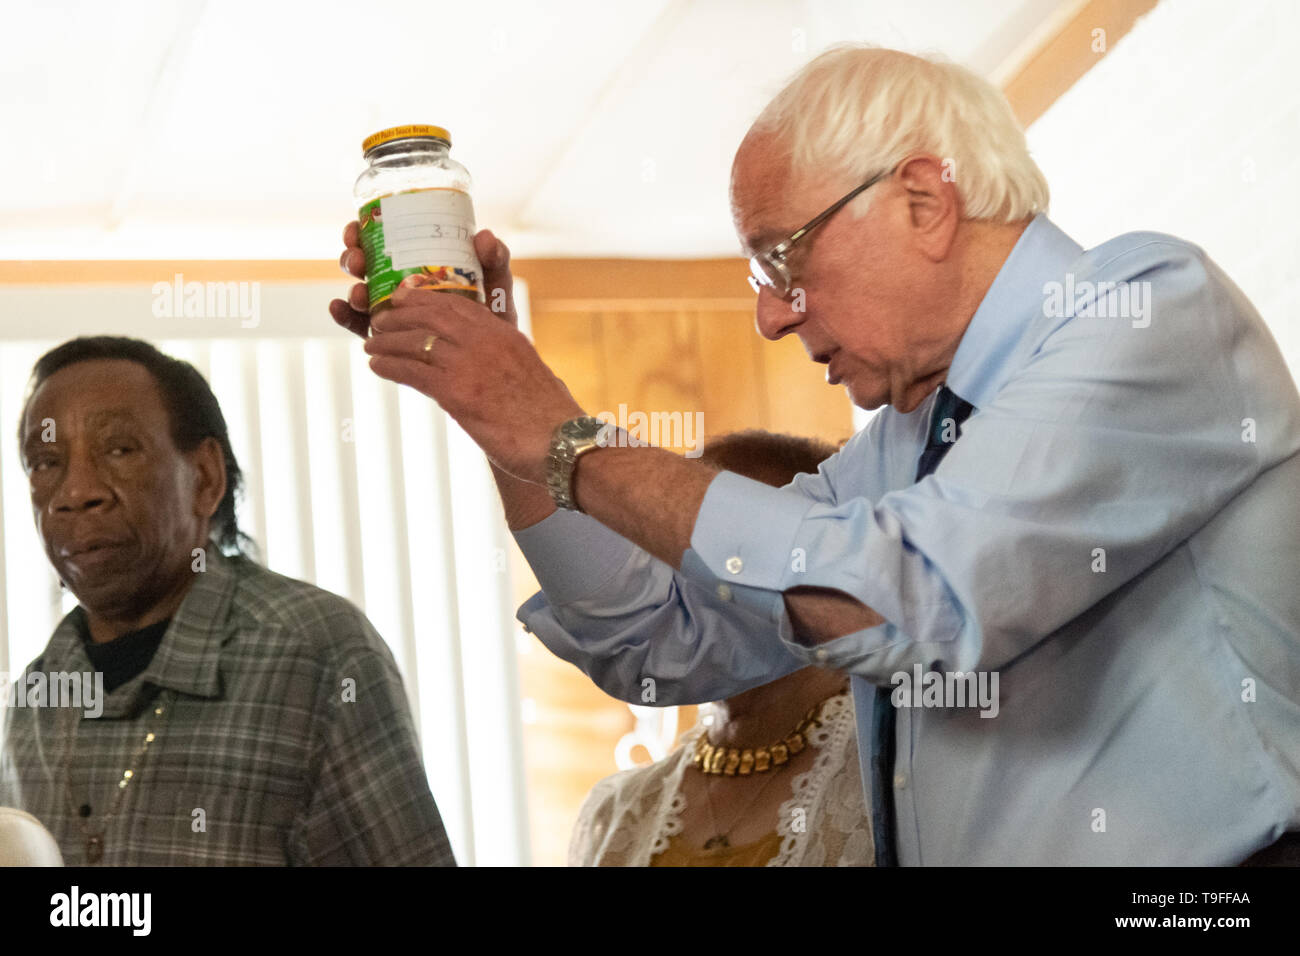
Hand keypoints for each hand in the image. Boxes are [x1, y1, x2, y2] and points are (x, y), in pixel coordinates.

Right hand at [329, 225, 520, 336]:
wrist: (493, 367)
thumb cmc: (493, 322)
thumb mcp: (496, 290)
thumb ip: (494, 264)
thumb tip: (483, 235)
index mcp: (419, 265)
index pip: (385, 240)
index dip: (364, 230)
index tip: (358, 227)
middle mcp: (397, 285)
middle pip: (365, 264)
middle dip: (353, 257)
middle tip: (358, 260)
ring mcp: (389, 312)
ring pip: (359, 293)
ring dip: (352, 288)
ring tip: (359, 294)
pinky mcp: (385, 339)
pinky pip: (357, 325)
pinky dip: (343, 315)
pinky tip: (338, 308)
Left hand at [361, 279, 583, 483]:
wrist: (563, 442)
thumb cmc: (552, 418)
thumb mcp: (531, 375)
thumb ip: (508, 365)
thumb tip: (496, 374)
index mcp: (505, 334)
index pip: (458, 304)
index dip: (426, 298)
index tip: (406, 298)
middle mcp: (486, 341)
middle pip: (431, 315)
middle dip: (400, 315)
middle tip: (380, 318)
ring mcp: (470, 364)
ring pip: (415, 341)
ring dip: (387, 342)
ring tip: (371, 345)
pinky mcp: (457, 393)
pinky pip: (412, 371)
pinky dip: (389, 366)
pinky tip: (376, 367)